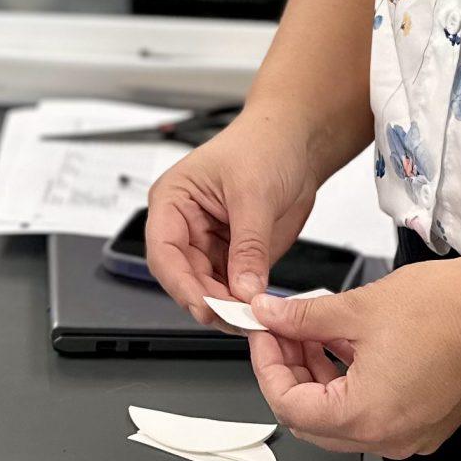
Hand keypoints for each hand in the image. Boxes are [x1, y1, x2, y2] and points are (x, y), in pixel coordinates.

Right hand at [144, 116, 321, 319]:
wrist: (297, 142)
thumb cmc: (264, 145)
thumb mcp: (255, 193)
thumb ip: (249, 246)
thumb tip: (245, 289)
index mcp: (172, 200)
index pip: (164, 251)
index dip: (180, 283)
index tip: (205, 306)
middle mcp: (185, 226)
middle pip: (184, 278)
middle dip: (209, 301)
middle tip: (236, 318)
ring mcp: (209, 244)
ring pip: (207, 289)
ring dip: (227, 308)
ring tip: (250, 318)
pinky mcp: (233, 257)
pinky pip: (231, 289)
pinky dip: (243, 303)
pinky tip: (257, 310)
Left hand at [247, 259, 460, 458]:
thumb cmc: (446, 310)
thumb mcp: (358, 308)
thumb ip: (303, 318)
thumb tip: (269, 316)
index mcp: (366, 417)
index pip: (289, 406)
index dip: (267, 366)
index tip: (264, 334)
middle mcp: (387, 438)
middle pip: (312, 420)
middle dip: (290, 373)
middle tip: (281, 332)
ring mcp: (409, 436)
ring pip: (341, 419)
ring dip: (319, 378)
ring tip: (312, 332)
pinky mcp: (425, 424)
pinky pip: (372, 415)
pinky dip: (350, 385)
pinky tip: (345, 346)